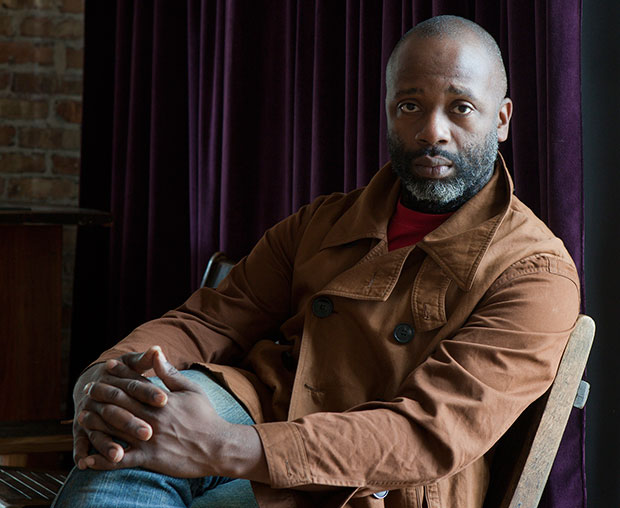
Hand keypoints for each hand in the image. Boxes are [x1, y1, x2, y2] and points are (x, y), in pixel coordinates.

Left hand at [78, 350, 269, 481]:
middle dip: (102, 394)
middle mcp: (152, 417)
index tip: (107, 366)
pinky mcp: (149, 458)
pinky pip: (121, 460)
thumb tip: (157, 353)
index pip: (136, 382)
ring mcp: (149, 438)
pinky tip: (87, 460)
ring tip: (82, 416)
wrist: (217, 447)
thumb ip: (171, 373)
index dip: (120, 373)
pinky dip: (103, 460)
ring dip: (96, 422)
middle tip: (89, 388)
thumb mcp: (192, 389)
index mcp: (162, 399)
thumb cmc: (206, 416)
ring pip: (115, 429)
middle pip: (120, 402)